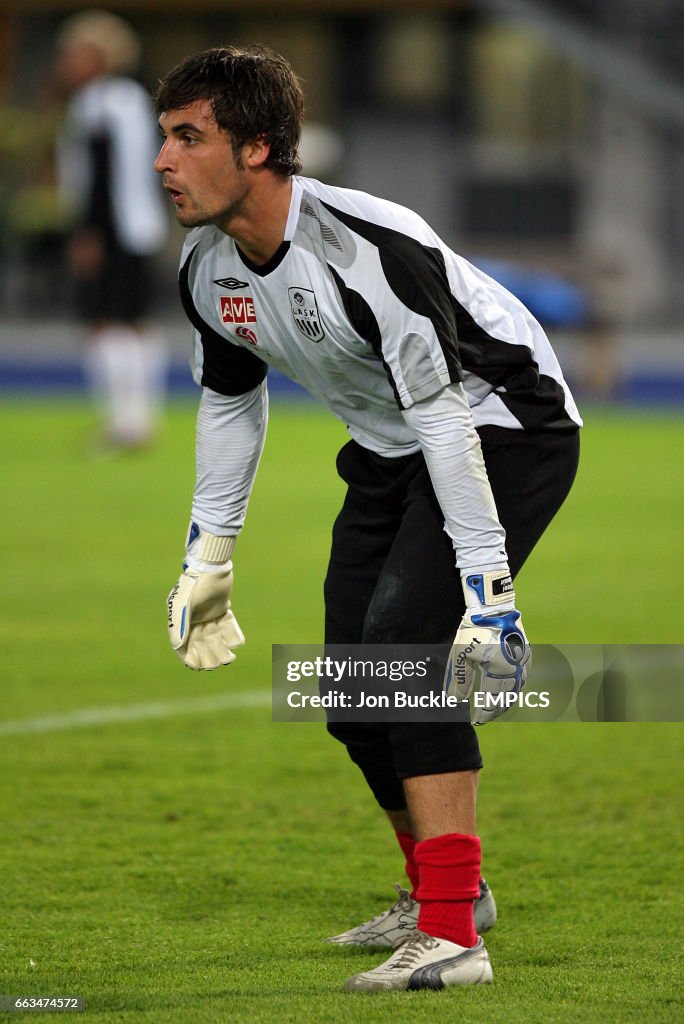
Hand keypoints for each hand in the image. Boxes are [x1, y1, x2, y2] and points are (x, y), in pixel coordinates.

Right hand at [167, 565, 244, 669]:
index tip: (199, 667)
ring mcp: (208, 614)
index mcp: (181, 621)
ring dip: (221, 649)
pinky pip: (227, 626)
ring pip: (215, 638)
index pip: (184, 645)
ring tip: (230, 658)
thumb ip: (179, 626)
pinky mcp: (222, 608)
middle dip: (209, 656)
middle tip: (219, 663)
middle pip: (201, 644)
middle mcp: (193, 619)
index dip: (190, 657)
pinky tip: (237, 642)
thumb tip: (178, 647)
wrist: (211, 565)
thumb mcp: (183, 605)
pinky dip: (232, 635)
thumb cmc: (194, 583)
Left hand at [445, 570, 530, 723]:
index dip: (484, 713)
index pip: (492, 699)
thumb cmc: (473, 628)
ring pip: (517, 689)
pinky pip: (522, 678)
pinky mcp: (527, 653)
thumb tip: (457, 700)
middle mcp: (515, 667)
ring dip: (506, 701)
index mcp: (499, 669)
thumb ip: (460, 680)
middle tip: (485, 719)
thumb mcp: (460, 654)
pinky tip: (507, 692)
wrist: (492, 606)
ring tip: (495, 709)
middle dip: (495, 710)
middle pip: (506, 697)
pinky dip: (514, 689)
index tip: (476, 721)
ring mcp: (524, 660)